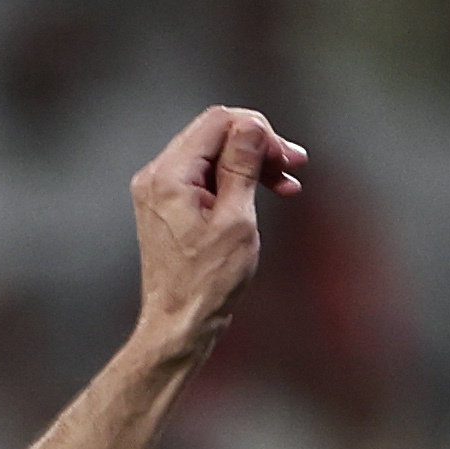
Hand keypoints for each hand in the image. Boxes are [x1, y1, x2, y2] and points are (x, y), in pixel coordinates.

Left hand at [130, 103, 302, 360]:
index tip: (285, 156)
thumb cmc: (206, 283)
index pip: (218, 122)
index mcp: (169, 177)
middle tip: (293, 164)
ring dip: (251, 162)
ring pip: (213, 154)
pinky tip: (265, 190)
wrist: (179, 325)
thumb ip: (242, 165)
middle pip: (215, 133)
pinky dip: (235, 179)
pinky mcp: (167, 206)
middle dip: (258, 144)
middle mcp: (157, 177)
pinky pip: (205, 176)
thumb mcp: (236, 219)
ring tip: (287, 180)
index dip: (258, 130)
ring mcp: (159, 191)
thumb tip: (252, 125)